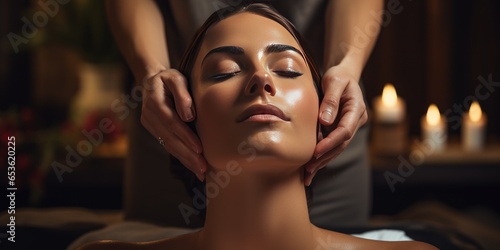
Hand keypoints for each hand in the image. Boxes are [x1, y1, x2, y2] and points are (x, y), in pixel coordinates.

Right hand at [140, 68, 206, 180]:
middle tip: (203, 168)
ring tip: (201, 172)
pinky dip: (182, 157)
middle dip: (188, 155)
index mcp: (154, 102)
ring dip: (186, 160)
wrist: (152, 81)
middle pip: (170, 139)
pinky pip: (168, 146)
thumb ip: (182, 92)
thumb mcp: (176, 77)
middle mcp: (149, 116)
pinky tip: (193, 167)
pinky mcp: (154, 131)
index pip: (172, 122)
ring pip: (169, 146)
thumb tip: (189, 116)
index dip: (185, 136)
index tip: (199, 148)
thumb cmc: (169, 78)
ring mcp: (149, 125)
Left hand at [304, 65, 367, 185]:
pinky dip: (322, 156)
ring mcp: (349, 126)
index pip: (344, 131)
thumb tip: (325, 121)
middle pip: (341, 144)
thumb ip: (331, 100)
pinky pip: (332, 145)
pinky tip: (311, 168)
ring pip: (337, 148)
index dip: (330, 143)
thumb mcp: (334, 81)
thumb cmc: (338, 76)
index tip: (316, 152)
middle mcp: (356, 121)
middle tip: (308, 169)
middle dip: (325, 157)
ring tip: (308, 174)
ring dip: (323, 161)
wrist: (344, 75)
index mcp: (357, 109)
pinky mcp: (340, 130)